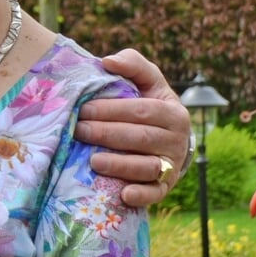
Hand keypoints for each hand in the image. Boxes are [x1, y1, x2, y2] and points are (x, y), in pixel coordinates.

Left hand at [79, 48, 191, 208]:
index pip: (142, 110)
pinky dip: (141, 195)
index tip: (83, 109)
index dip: (112, 110)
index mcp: (173, 111)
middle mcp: (176, 139)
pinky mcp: (165, 188)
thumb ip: (131, 64)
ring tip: (93, 161)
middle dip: (107, 134)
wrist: (169, 140)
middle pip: (141, 137)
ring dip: (120, 165)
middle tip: (78, 131)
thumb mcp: (146, 81)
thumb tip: (107, 61)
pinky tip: (123, 195)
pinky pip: (155, 193)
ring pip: (147, 166)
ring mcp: (171, 165)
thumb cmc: (149, 105)